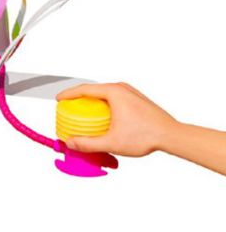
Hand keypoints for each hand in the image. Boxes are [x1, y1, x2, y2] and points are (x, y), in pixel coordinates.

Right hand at [56, 82, 177, 156]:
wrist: (172, 136)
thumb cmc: (147, 135)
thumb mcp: (112, 142)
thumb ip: (88, 143)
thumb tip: (71, 143)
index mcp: (113, 92)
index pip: (84, 89)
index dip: (68, 94)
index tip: (59, 99)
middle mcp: (121, 88)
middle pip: (93, 90)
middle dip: (79, 98)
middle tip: (69, 108)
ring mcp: (130, 93)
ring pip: (104, 94)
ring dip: (92, 102)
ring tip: (84, 113)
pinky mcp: (136, 99)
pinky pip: (114, 98)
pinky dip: (104, 105)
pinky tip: (103, 118)